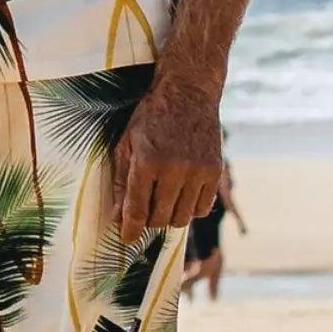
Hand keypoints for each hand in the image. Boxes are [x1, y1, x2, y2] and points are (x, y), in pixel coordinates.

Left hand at [110, 71, 222, 242]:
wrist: (188, 92)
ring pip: (182, 218)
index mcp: (147, 162)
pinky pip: (203, 208)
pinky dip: (191, 209)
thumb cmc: (151, 117)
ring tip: (164, 202)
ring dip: (170, 216)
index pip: (137, 210)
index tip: (127, 239)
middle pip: (160, 219)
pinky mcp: (215, 171)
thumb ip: (121, 181)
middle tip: (145, 211)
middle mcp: (174, 169)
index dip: (131, 230)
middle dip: (149, 221)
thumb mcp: (127, 144)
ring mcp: (197, 171)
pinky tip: (182, 196)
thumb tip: (117, 217)